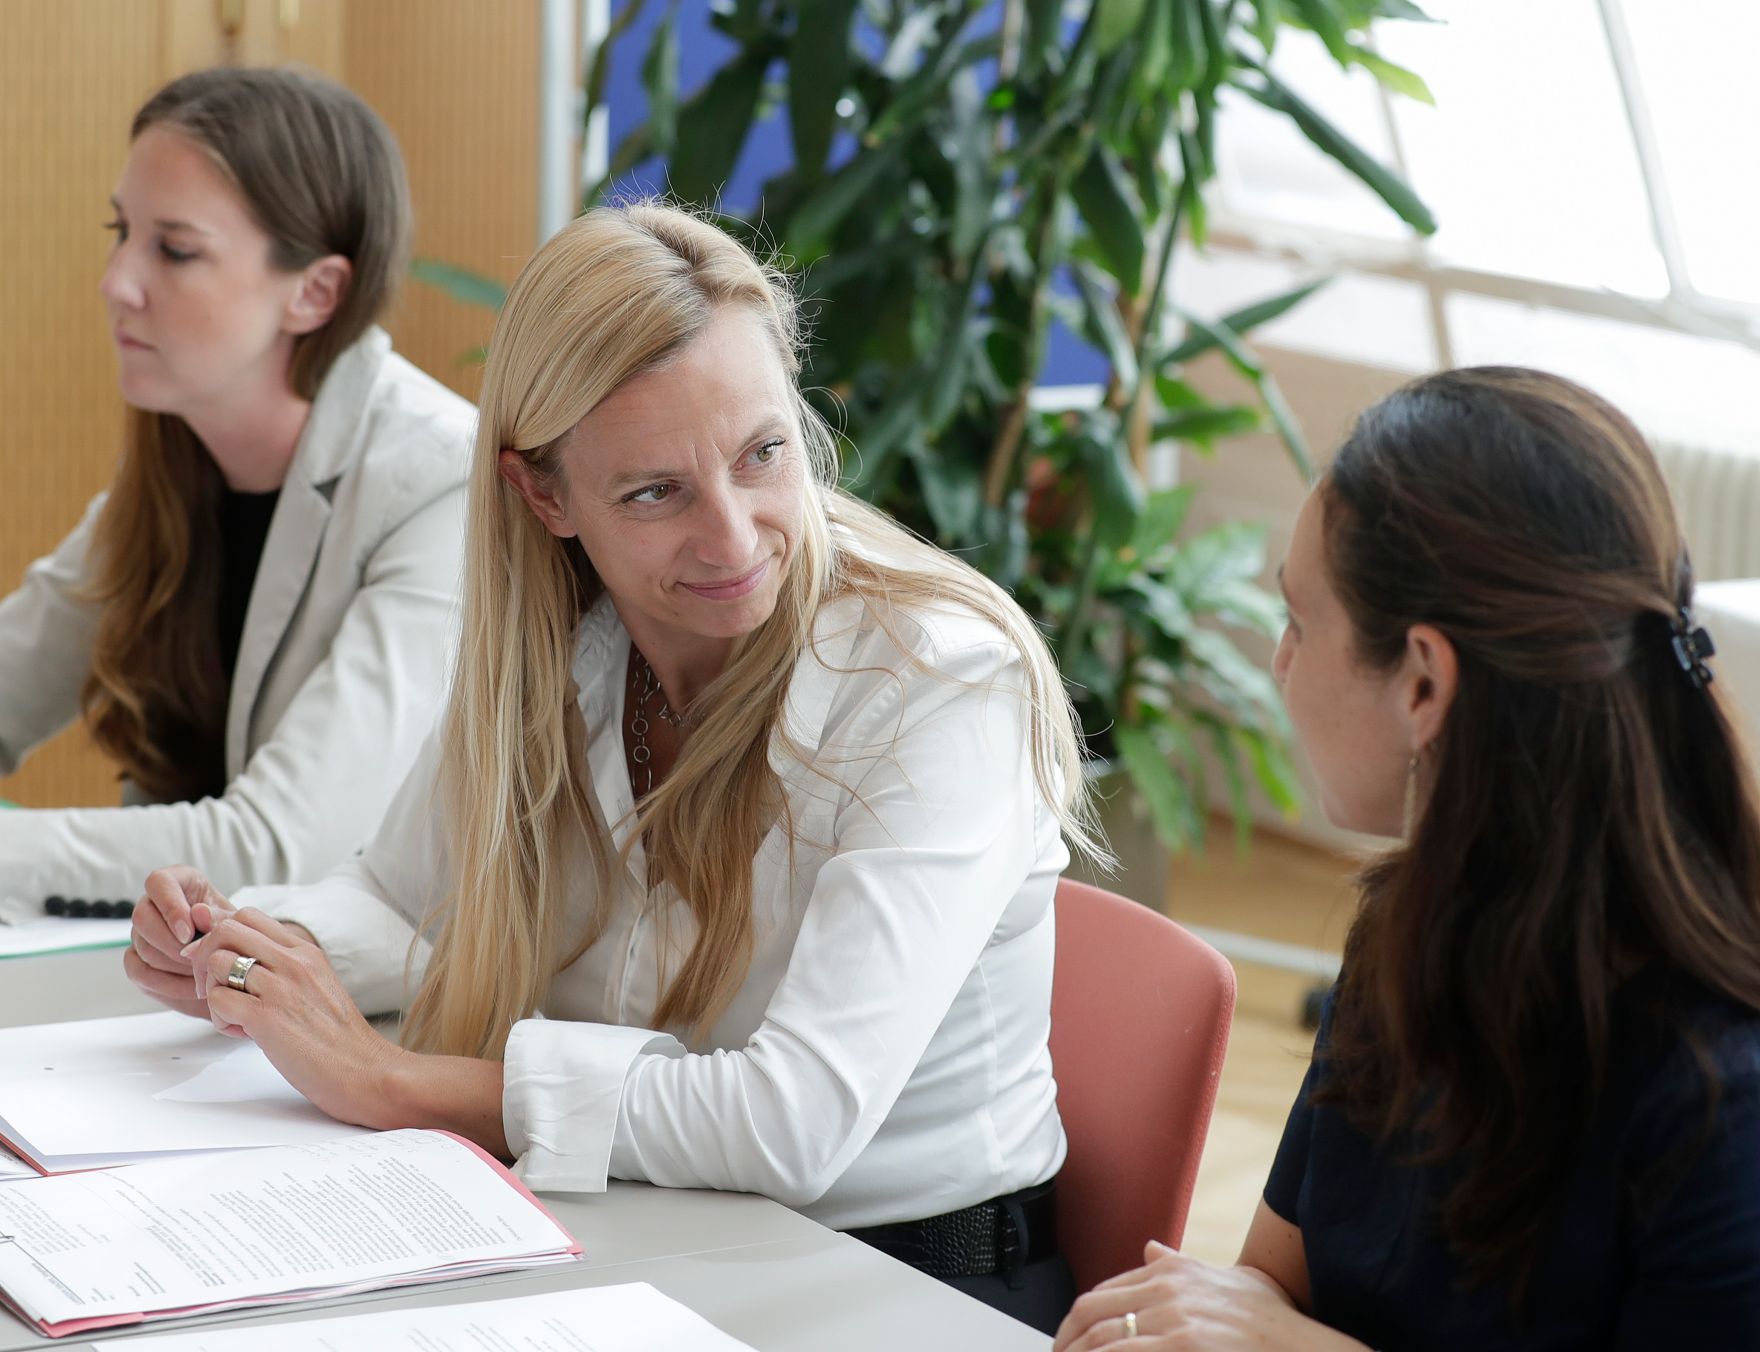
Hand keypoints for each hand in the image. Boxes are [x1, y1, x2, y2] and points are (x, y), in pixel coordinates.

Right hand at [123, 865, 236, 1018]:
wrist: (233, 964)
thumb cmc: (235, 934)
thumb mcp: (235, 922)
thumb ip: (218, 917)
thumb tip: (197, 913)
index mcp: (179, 882)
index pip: (159, 882)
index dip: (171, 908)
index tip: (189, 933)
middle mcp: (153, 904)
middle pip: (142, 918)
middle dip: (172, 944)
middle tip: (199, 960)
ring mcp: (142, 932)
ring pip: (143, 947)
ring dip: (174, 966)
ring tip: (204, 975)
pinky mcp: (137, 959)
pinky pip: (139, 971)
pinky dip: (166, 984)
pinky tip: (192, 989)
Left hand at [185, 905, 403, 1128]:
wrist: (364, 1069)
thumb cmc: (340, 1038)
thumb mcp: (319, 987)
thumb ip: (286, 971)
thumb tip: (247, 964)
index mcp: (306, 952)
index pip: (249, 916)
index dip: (222, 936)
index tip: (220, 963)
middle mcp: (293, 961)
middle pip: (226, 929)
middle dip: (206, 956)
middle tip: (216, 987)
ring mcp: (280, 987)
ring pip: (216, 961)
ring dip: (211, 989)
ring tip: (232, 1013)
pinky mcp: (266, 1017)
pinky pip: (218, 1000)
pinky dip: (219, 1018)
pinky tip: (241, 1032)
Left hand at [1053, 1241, 1368, 1351]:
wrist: (1301, 1346)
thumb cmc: (1270, 1321)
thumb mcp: (1227, 1280)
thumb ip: (1182, 1264)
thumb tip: (1149, 1248)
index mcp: (1172, 1271)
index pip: (1104, 1292)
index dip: (1077, 1321)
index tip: (1068, 1341)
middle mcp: (1167, 1287)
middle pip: (1092, 1312)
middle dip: (1066, 1339)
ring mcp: (1174, 1317)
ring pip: (1101, 1337)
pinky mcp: (1182, 1344)